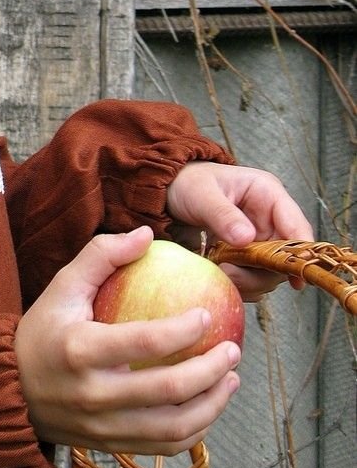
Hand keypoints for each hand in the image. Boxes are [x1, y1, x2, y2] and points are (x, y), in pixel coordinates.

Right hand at [14, 227, 240, 453]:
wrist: (9, 388)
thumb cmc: (41, 329)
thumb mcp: (63, 285)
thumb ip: (102, 255)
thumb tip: (148, 234)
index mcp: (81, 350)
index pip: (145, 342)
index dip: (184, 330)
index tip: (207, 314)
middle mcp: (94, 394)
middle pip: (168, 390)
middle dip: (211, 370)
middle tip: (232, 349)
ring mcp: (103, 427)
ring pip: (174, 427)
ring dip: (212, 405)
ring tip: (230, 379)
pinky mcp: (111, 446)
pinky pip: (164, 446)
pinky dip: (195, 430)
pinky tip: (208, 406)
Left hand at [166, 162, 313, 298]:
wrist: (168, 193)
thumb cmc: (187, 184)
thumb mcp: (201, 194)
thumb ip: (222, 214)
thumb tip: (247, 238)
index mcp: (267, 194)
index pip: (296, 226)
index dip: (300, 253)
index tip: (294, 279)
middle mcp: (269, 219)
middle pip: (285, 257)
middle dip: (263, 271)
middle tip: (231, 273)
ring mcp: (259, 239)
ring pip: (270, 272)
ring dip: (248, 280)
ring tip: (220, 272)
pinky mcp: (246, 256)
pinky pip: (252, 278)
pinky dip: (240, 284)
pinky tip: (220, 277)